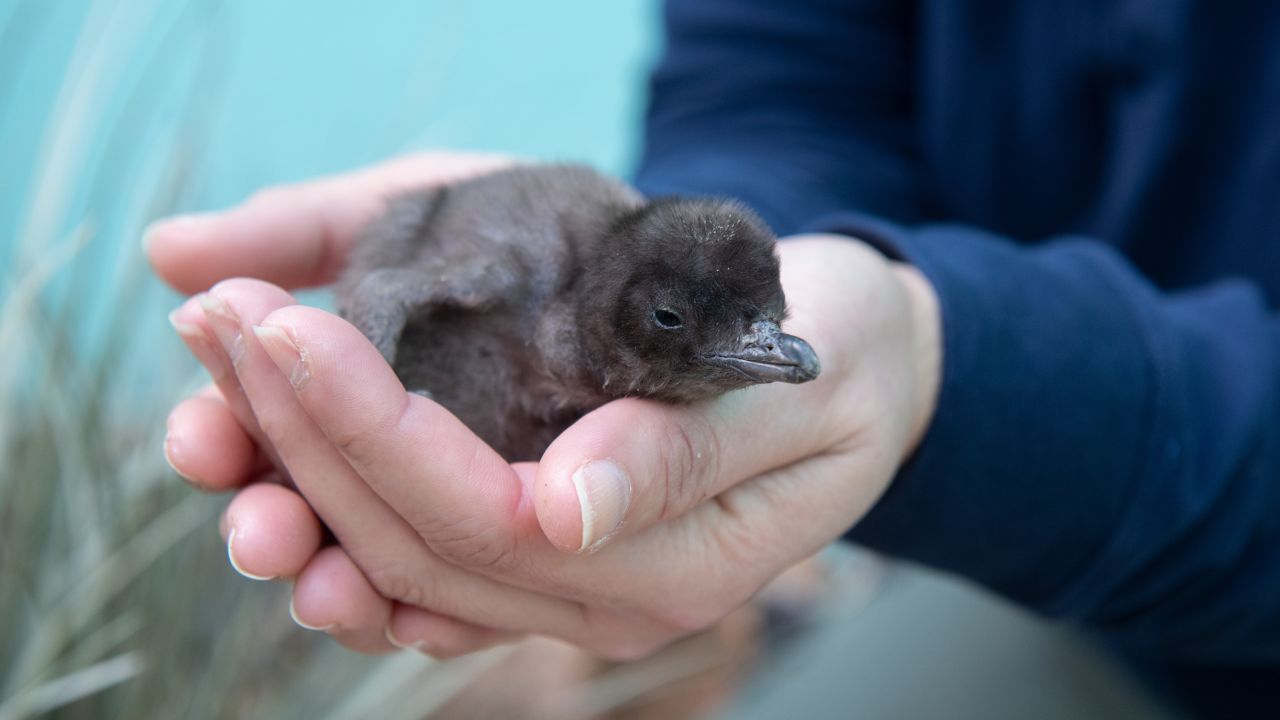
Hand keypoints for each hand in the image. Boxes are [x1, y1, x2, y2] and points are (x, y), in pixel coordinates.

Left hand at [151, 155, 940, 658]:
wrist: (862, 371)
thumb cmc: (842, 359)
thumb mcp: (798, 388)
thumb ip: (691, 454)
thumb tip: (570, 510)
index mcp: (665, 565)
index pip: (480, 514)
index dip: (371, 429)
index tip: (289, 327)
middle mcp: (597, 599)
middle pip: (408, 540)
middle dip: (299, 431)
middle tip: (223, 317)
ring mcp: (562, 588)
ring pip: (389, 558)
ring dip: (289, 470)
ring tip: (214, 376)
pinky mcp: (536, 554)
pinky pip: (411, 555)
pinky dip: (330, 496)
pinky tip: (267, 440)